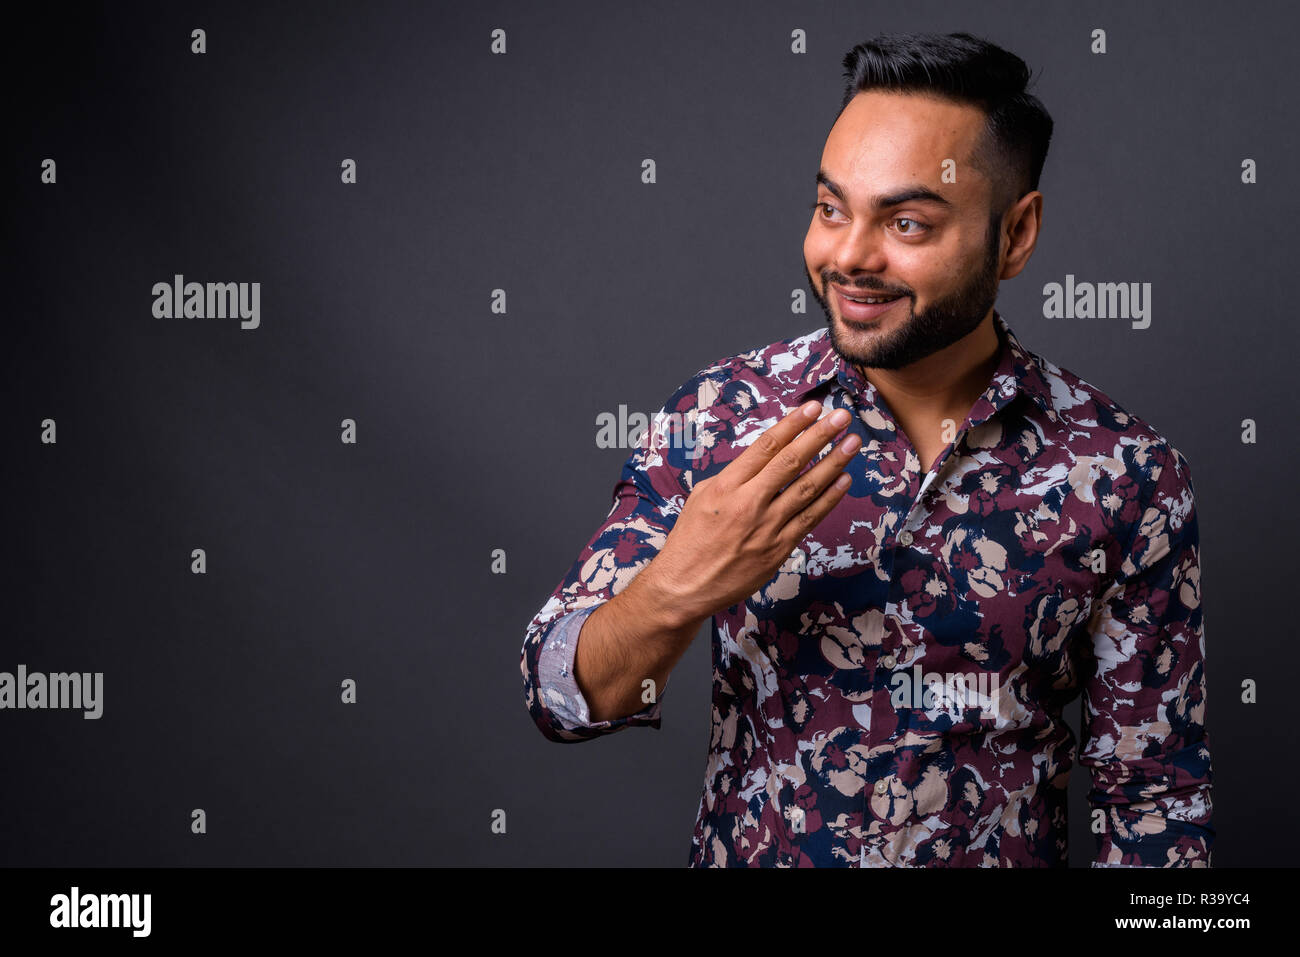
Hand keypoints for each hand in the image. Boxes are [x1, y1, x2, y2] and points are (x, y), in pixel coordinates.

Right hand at [640, 400, 859, 624]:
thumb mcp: (700, 498)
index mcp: (726, 486)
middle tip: (842, 417)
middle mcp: (748, 503)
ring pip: (807, 489)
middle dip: (820, 435)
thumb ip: (731, 478)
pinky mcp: (778, 549)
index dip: (792, 424)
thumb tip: (759, 463)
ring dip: (833, 463)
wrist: (685, 586)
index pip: (766, 447)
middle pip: (791, 462)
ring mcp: (766, 528)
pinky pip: (810, 519)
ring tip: (852, 444)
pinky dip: (829, 499)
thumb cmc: (690, 540)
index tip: (812, 408)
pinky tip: (844, 481)